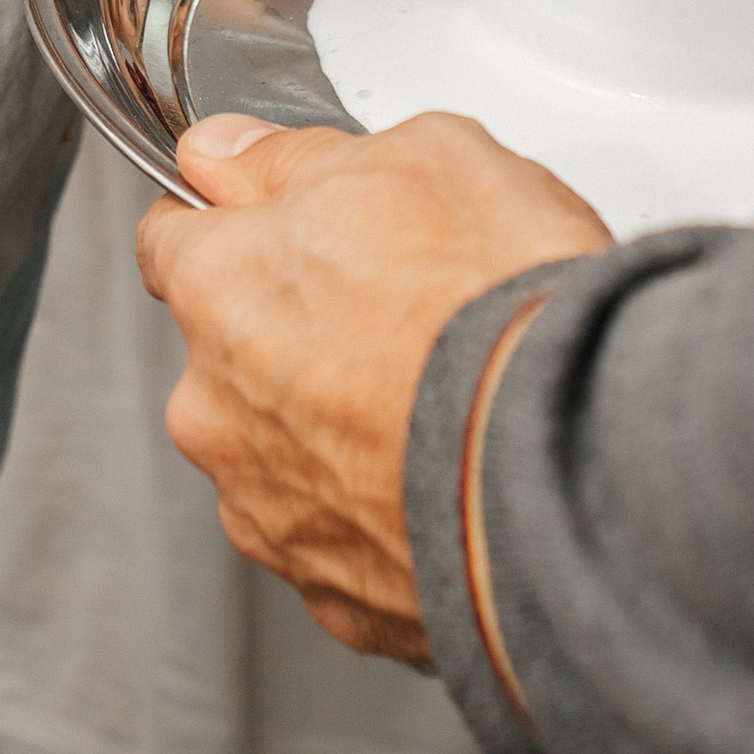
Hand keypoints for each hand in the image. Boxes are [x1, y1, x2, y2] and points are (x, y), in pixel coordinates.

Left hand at [137, 113, 609, 663]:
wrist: (580, 465)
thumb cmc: (503, 307)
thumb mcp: (419, 157)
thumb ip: (297, 159)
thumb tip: (234, 154)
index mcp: (219, 289)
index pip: (172, 240)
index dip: (232, 224)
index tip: (279, 227)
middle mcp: (217, 410)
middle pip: (231, 357)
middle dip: (297, 339)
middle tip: (407, 321)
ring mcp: (269, 514)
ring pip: (285, 456)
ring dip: (343, 434)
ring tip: (446, 409)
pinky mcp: (334, 598)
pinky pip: (348, 542)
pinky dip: (390, 516)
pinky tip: (458, 479)